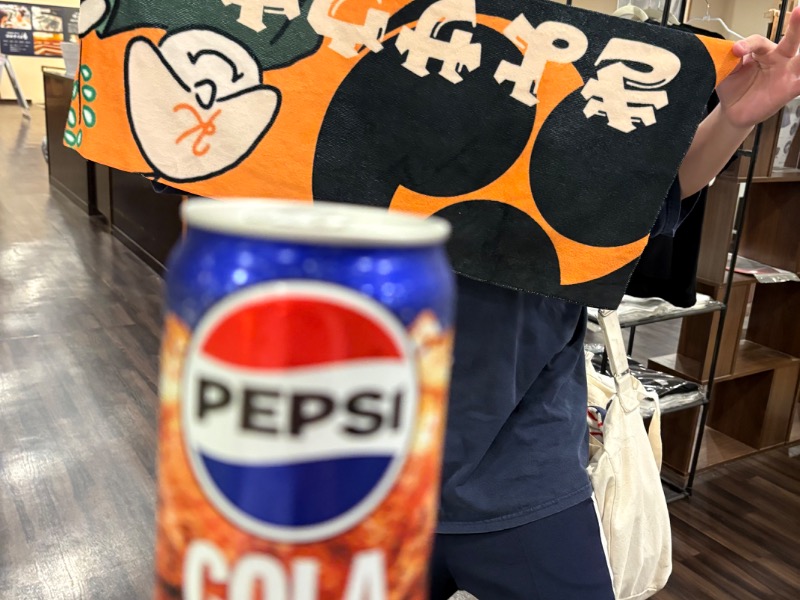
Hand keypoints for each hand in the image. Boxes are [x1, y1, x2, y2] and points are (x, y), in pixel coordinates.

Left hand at [717, 8, 799, 128]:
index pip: (758, 42)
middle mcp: (778, 58)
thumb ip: (729, 59)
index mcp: (762, 51)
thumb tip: (733, 51)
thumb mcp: (726, 71)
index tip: (736, 50)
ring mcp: (786, 73)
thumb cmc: (732, 87)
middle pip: (791, 39)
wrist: (732, 111)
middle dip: (797, 25)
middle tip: (799, 10)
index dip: (747, 44)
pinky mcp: (789, 89)